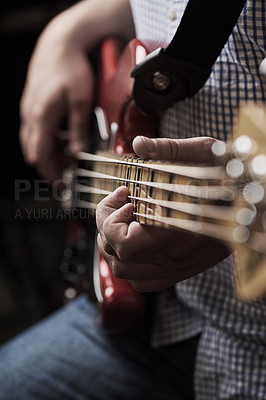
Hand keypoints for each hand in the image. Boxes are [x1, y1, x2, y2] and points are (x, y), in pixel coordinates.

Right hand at [20, 19, 94, 181]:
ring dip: (51, 152)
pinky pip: (37, 131)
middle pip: (34, 152)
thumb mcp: (81, 101)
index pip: (40, 156)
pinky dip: (49, 139)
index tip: (60, 186)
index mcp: (41, 117)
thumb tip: (79, 153)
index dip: (50, 174)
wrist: (59, 45)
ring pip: (35, 142)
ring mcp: (29, 111)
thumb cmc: (71, 69)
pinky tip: (65, 135)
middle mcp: (30, 116)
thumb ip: (79, 130)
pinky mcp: (32, 107)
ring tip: (72, 150)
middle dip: (51, 164)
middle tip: (71, 168)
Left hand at [96, 136, 229, 291]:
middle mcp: (175, 256)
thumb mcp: (206, 153)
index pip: (125, 243)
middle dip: (107, 227)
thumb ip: (170, 150)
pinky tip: (135, 241)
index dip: (111, 220)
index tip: (124, 195)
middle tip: (121, 203)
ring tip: (125, 220)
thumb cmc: (233, 179)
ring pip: (126, 273)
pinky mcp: (180, 272)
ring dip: (114, 245)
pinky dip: (129, 264)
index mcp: (177, 229)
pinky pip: (142, 281)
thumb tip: (139, 144)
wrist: (255, 206)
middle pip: (118, 258)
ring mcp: (177, 268)